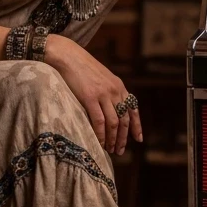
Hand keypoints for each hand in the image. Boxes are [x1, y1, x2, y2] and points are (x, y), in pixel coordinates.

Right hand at [44, 35, 141, 154]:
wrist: (68, 56)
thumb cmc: (82, 67)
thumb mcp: (102, 77)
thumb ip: (109, 91)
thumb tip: (111, 109)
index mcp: (119, 86)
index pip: (133, 109)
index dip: (136, 126)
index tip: (138, 139)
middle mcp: (115, 91)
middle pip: (124, 119)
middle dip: (124, 137)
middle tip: (120, 151)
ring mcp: (103, 94)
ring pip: (114, 123)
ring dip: (113, 139)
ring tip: (110, 150)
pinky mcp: (90, 97)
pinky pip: (99, 121)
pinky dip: (100, 135)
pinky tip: (99, 143)